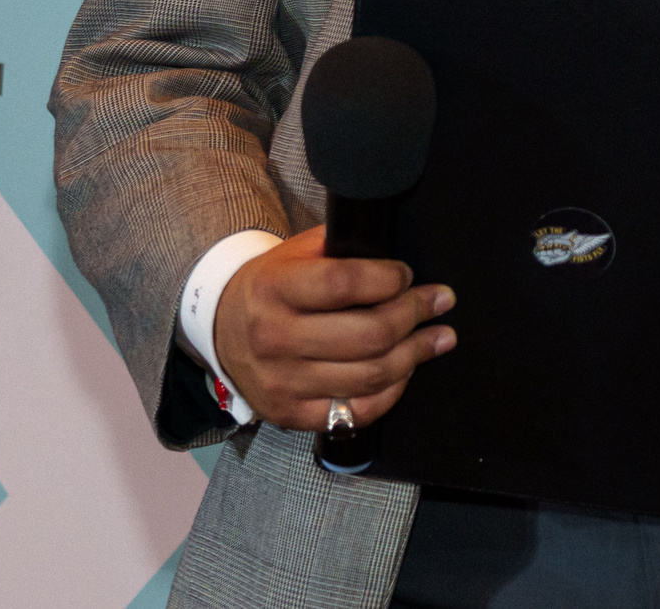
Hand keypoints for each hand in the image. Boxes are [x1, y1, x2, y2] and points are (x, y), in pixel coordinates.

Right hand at [210, 226, 456, 430]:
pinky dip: (391, 392)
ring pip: (370, 375)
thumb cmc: (273, 285)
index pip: (344, 283)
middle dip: (415, 314)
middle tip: (440, 301)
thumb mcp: (295, 253)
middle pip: (368, 334)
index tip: (407, 274)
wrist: (220, 328)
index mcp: (274, 288)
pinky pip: (356, 412)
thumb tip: (395, 251)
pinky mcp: (289, 413)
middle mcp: (273, 338)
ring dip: (416, 354)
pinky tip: (407, 371)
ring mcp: (281, 381)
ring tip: (439, 337)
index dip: (388, 278)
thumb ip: (340, 247)